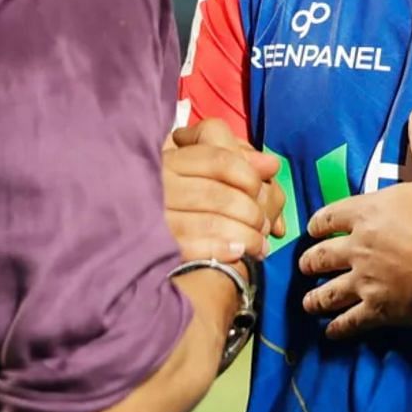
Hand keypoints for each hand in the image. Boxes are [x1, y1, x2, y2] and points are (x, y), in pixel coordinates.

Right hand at [164, 117, 286, 262]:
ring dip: (245, 236)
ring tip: (259, 245)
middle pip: (219, 194)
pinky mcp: (156, 244)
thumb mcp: (206, 170)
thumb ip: (240, 162)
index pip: (220, 159)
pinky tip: (237, 253)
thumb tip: (271, 164)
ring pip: (212, 222)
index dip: (248, 175)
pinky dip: (223, 250)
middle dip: (251, 212)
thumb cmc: (187, 196)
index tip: (257, 189)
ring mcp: (156, 215)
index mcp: (172, 158)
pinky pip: (196, 247)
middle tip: (263, 225)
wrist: (141, 238)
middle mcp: (160, 182)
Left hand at [298, 106, 411, 338]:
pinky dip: (339, 328)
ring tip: (308, 303)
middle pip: (321, 256)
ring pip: (329, 292)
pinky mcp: (381, 310)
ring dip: (315, 298)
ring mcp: (366, 281)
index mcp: (365, 212)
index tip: (311, 230)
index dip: (316, 224)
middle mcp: (358, 247)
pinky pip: (352, 322)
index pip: (327, 217)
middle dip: (310, 262)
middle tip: (304, 266)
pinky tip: (331, 333)